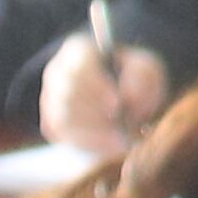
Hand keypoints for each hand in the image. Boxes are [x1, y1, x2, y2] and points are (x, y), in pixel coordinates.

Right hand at [42, 37, 169, 153]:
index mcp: (79, 51)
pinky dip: (88, 144)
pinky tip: (111, 146)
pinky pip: (63, 138)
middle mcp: (57, 73)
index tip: (117, 103)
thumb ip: (141, 78)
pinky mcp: (51, 124)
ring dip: (94, 133)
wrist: (126, 95)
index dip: (96, 86)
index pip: (79, 66)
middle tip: (122, 129)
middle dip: (96, 115)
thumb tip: (127, 98)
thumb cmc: (134, 77)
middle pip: (66, 95)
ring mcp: (50, 100)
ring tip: (122, 140)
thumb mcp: (147, 69)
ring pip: (62, 119)